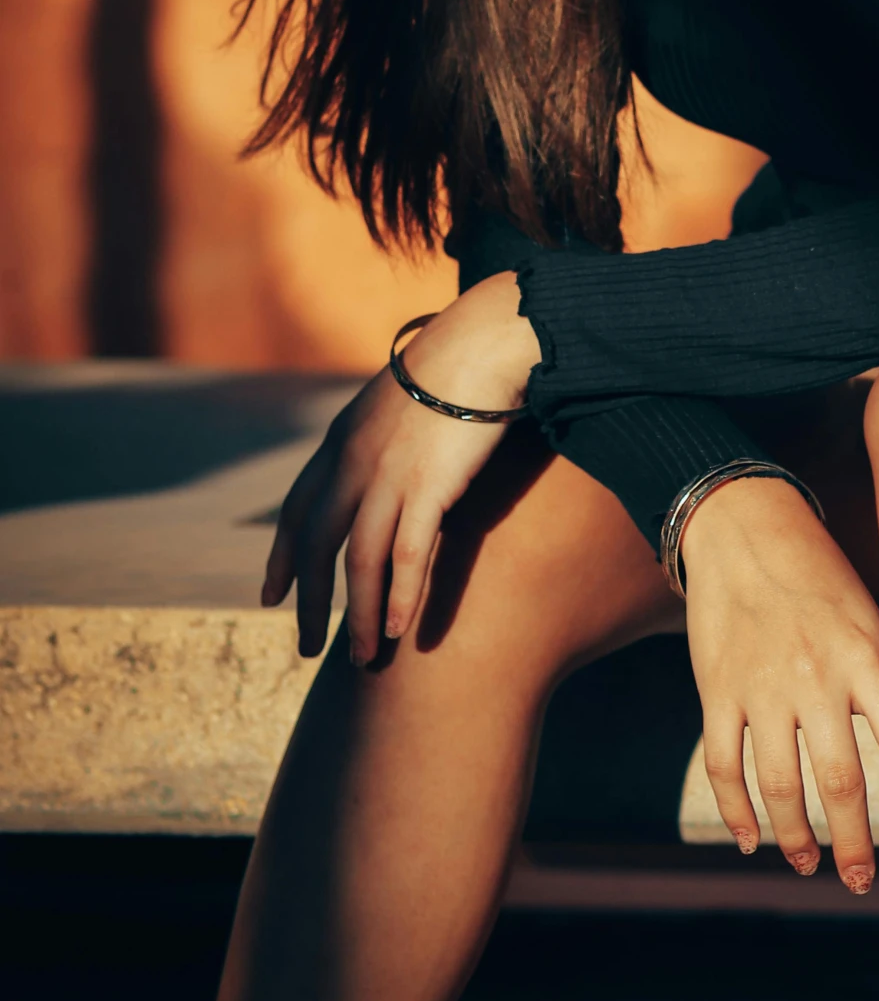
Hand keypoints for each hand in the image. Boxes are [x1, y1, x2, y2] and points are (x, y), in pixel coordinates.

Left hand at [261, 272, 533, 663]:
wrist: (483, 341)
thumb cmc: (453, 365)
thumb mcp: (395, 397)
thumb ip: (379, 435)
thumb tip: (380, 461)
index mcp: (341, 439)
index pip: (296, 508)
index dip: (281, 556)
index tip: (273, 594)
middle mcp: (352, 461)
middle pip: (316, 545)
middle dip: (309, 602)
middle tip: (307, 646)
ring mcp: (388, 475)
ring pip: (359, 562)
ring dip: (358, 615)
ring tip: (361, 659)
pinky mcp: (428, 486)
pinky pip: (406, 554)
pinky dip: (400, 596)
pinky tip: (399, 629)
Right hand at [680, 476, 878, 893]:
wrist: (744, 526)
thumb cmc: (823, 577)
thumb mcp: (875, 623)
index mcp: (866, 657)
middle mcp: (817, 675)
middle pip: (842, 782)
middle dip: (856, 844)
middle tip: (860, 882)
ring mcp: (763, 684)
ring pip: (782, 786)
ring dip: (797, 839)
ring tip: (810, 865)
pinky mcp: (717, 688)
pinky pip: (725, 765)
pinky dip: (737, 810)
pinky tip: (752, 837)